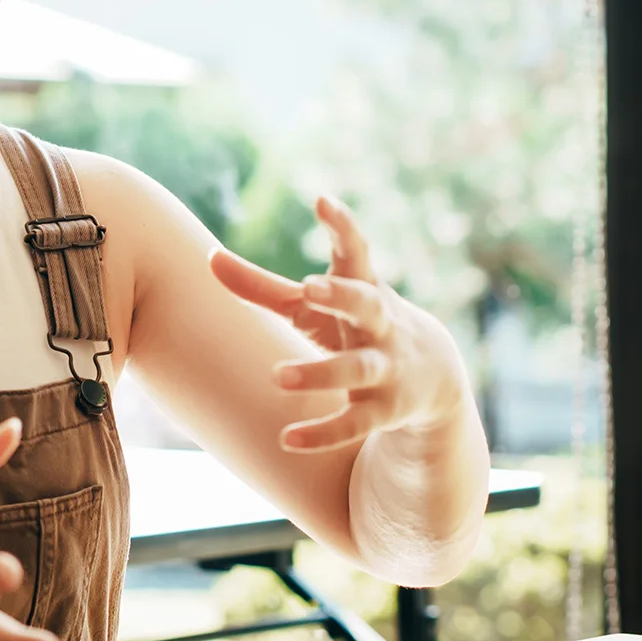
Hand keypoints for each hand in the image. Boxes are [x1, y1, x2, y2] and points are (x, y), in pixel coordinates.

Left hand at [210, 195, 469, 452]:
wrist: (433, 378)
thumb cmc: (354, 325)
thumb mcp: (312, 306)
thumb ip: (262, 286)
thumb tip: (208, 257)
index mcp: (363, 287)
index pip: (357, 250)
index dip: (342, 226)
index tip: (322, 200)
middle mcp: (380, 324)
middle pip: (367, 303)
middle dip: (343, 295)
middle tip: (310, 287)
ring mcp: (386, 367)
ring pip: (357, 368)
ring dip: (320, 373)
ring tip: (277, 376)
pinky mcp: (386, 410)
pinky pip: (355, 423)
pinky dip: (323, 432)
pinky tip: (288, 439)